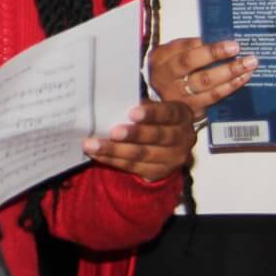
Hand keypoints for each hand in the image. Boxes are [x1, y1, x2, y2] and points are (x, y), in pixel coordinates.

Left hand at [82, 97, 199, 182]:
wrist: (167, 146)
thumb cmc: (156, 119)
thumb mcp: (155, 108)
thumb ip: (142, 106)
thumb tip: (116, 102)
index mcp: (182, 116)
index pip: (168, 114)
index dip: (151, 114)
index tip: (131, 113)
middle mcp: (183, 139)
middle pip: (157, 137)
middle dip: (133, 135)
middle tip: (112, 132)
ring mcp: (173, 159)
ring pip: (141, 155)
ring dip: (114, 150)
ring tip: (93, 145)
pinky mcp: (158, 173)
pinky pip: (132, 167)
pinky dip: (112, 160)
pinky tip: (96, 154)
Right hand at [146, 36, 256, 118]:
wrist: (159, 100)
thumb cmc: (168, 69)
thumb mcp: (169, 53)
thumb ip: (185, 46)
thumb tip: (208, 42)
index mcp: (161, 63)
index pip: (186, 55)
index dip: (210, 51)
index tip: (231, 45)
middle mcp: (168, 82)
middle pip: (197, 72)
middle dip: (222, 62)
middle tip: (243, 54)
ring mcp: (180, 99)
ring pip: (208, 87)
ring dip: (231, 75)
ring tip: (249, 66)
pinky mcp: (192, 110)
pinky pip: (213, 98)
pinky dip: (229, 87)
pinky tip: (242, 78)